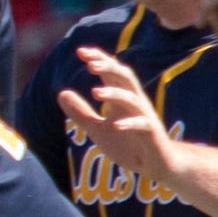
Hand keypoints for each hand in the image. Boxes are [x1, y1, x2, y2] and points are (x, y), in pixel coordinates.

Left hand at [54, 48, 182, 190]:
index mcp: (121, 98)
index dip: (99, 60)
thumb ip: (81, 112)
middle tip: (89, 64)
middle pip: (124, 77)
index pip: (112, 73)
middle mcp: (135, 102)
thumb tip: (60, 93)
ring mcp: (145, 117)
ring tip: (95, 92)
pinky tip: (116, 125)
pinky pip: (142, 125)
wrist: (157, 165)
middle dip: (109, 67)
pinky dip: (130, 123)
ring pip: (132, 99)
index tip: (81, 51)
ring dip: (115, 93)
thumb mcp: (98, 129)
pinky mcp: (152, 134)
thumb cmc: (129, 145)